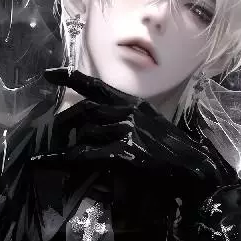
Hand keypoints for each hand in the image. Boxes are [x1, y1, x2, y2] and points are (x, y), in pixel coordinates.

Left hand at [33, 68, 236, 191]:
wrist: (192, 165)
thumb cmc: (171, 146)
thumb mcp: (148, 121)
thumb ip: (125, 115)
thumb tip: (97, 120)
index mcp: (132, 102)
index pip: (96, 86)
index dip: (70, 78)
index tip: (48, 75)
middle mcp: (128, 111)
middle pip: (85, 110)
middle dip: (67, 120)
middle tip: (57, 130)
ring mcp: (126, 129)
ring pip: (87, 132)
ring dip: (77, 144)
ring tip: (70, 153)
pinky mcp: (125, 150)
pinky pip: (89, 152)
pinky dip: (69, 157)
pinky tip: (55, 160)